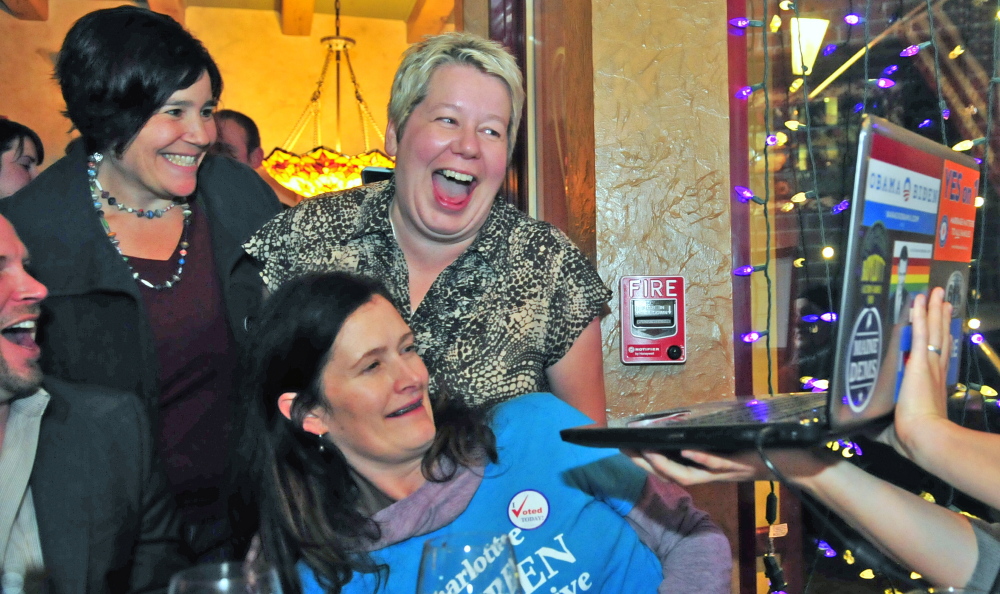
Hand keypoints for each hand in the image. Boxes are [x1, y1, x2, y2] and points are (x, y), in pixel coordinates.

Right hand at [625, 448, 828, 486]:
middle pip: (669, 474)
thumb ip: (705, 436)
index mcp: (702, 468)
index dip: (643, 460)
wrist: (790, 462)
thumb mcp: (726, 442)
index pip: (666, 467)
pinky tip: (687, 450)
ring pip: (686, 475)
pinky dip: (700, 459)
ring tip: (647, 450)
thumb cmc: (758, 448)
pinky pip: (715, 464)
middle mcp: (708, 474)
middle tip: (625, 449)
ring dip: (664, 464)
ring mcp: (721, 472)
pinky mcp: (737, 466)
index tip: (623, 446)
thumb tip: (680, 418)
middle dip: (644, 463)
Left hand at [876, 287, 952, 460]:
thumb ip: (878, 425)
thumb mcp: (891, 427)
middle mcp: (935, 371)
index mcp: (931, 385)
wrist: (923, 436)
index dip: (938, 342)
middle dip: (940, 318)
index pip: (935, 357)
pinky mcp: (920, 361)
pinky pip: (921, 332)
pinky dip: (920, 315)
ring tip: (937, 293)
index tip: (939, 329)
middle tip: (943, 301)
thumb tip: (863, 428)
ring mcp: (928, 364)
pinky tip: (920, 300)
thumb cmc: (911, 435)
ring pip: (933, 330)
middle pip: (939, 337)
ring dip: (933, 309)